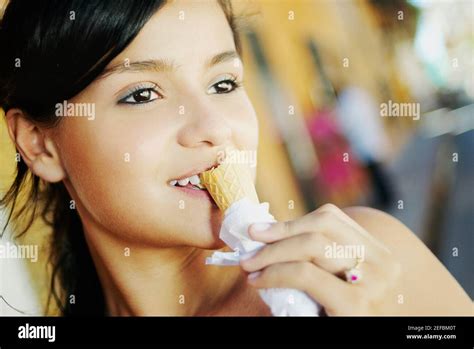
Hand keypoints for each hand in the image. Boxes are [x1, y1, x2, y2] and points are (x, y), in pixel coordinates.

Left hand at [240, 204, 401, 314]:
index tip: (260, 229)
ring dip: (271, 252)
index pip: (330, 218)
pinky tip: (258, 281)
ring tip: (249, 263)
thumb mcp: (338, 281)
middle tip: (250, 241)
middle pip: (320, 227)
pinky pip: (305, 274)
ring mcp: (373, 282)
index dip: (291, 221)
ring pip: (311, 245)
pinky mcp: (356, 304)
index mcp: (378, 252)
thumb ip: (318, 258)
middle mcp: (383, 263)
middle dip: (278, 233)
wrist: (365, 346)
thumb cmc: (341, 316)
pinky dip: (275, 273)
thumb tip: (268, 234)